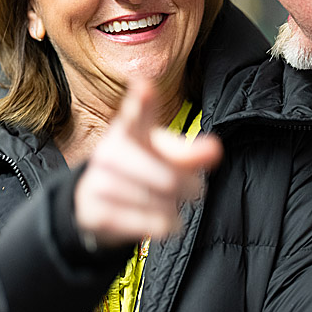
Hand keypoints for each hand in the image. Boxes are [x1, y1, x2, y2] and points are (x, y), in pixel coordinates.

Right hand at [73, 76, 222, 248]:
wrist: (96, 201)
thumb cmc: (139, 167)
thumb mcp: (163, 154)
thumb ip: (190, 152)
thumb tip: (215, 150)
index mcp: (129, 128)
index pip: (135, 112)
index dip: (141, 100)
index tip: (145, 86)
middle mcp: (109, 151)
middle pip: (168, 177)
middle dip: (189, 187)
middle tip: (195, 189)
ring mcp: (98, 181)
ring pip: (159, 202)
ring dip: (174, 208)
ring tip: (172, 204)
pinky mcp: (95, 211)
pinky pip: (146, 223)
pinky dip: (164, 225)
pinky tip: (166, 220)